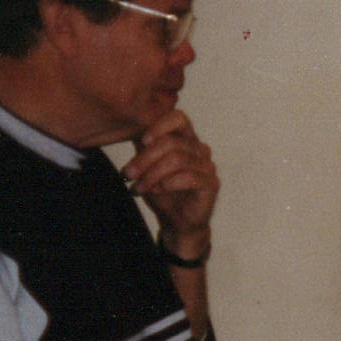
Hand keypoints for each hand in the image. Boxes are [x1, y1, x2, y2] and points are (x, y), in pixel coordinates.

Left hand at [123, 109, 217, 256]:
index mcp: (186, 139)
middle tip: (129, 174)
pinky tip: (157, 191)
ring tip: (139, 187)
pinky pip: (188, 177)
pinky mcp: (212, 184)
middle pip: (171, 143)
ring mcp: (208, 166)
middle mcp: (200, 149)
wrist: (177, 221)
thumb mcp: (147, 166)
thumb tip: (130, 130)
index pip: (179, 118)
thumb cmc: (163, 192)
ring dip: (152, 174)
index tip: (142, 142)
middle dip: (145, 159)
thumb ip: (143, 148)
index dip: (160, 126)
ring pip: (178, 160)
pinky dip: (167, 183)